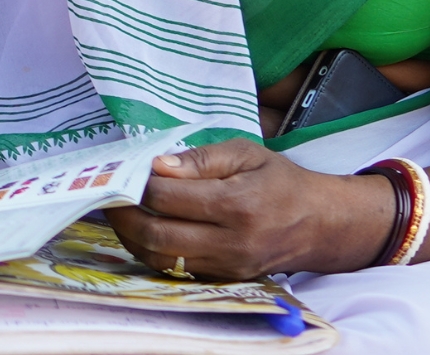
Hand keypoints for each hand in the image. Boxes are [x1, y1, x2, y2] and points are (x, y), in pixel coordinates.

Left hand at [109, 140, 395, 280]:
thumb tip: (158, 165)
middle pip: (157, 235)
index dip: (138, 184)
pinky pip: (176, 269)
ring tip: (118, 211)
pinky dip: (150, 250)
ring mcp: (228, 265)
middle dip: (123, 215)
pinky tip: (141, 228)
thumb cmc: (280, 181)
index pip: (168, 199)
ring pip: (161, 258)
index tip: (124, 169)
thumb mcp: (246, 153)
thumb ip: (201, 159)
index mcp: (237, 205)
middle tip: (107, 193)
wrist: (322, 224)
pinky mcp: (225, 277)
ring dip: (131, 236)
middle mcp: (231, 242)